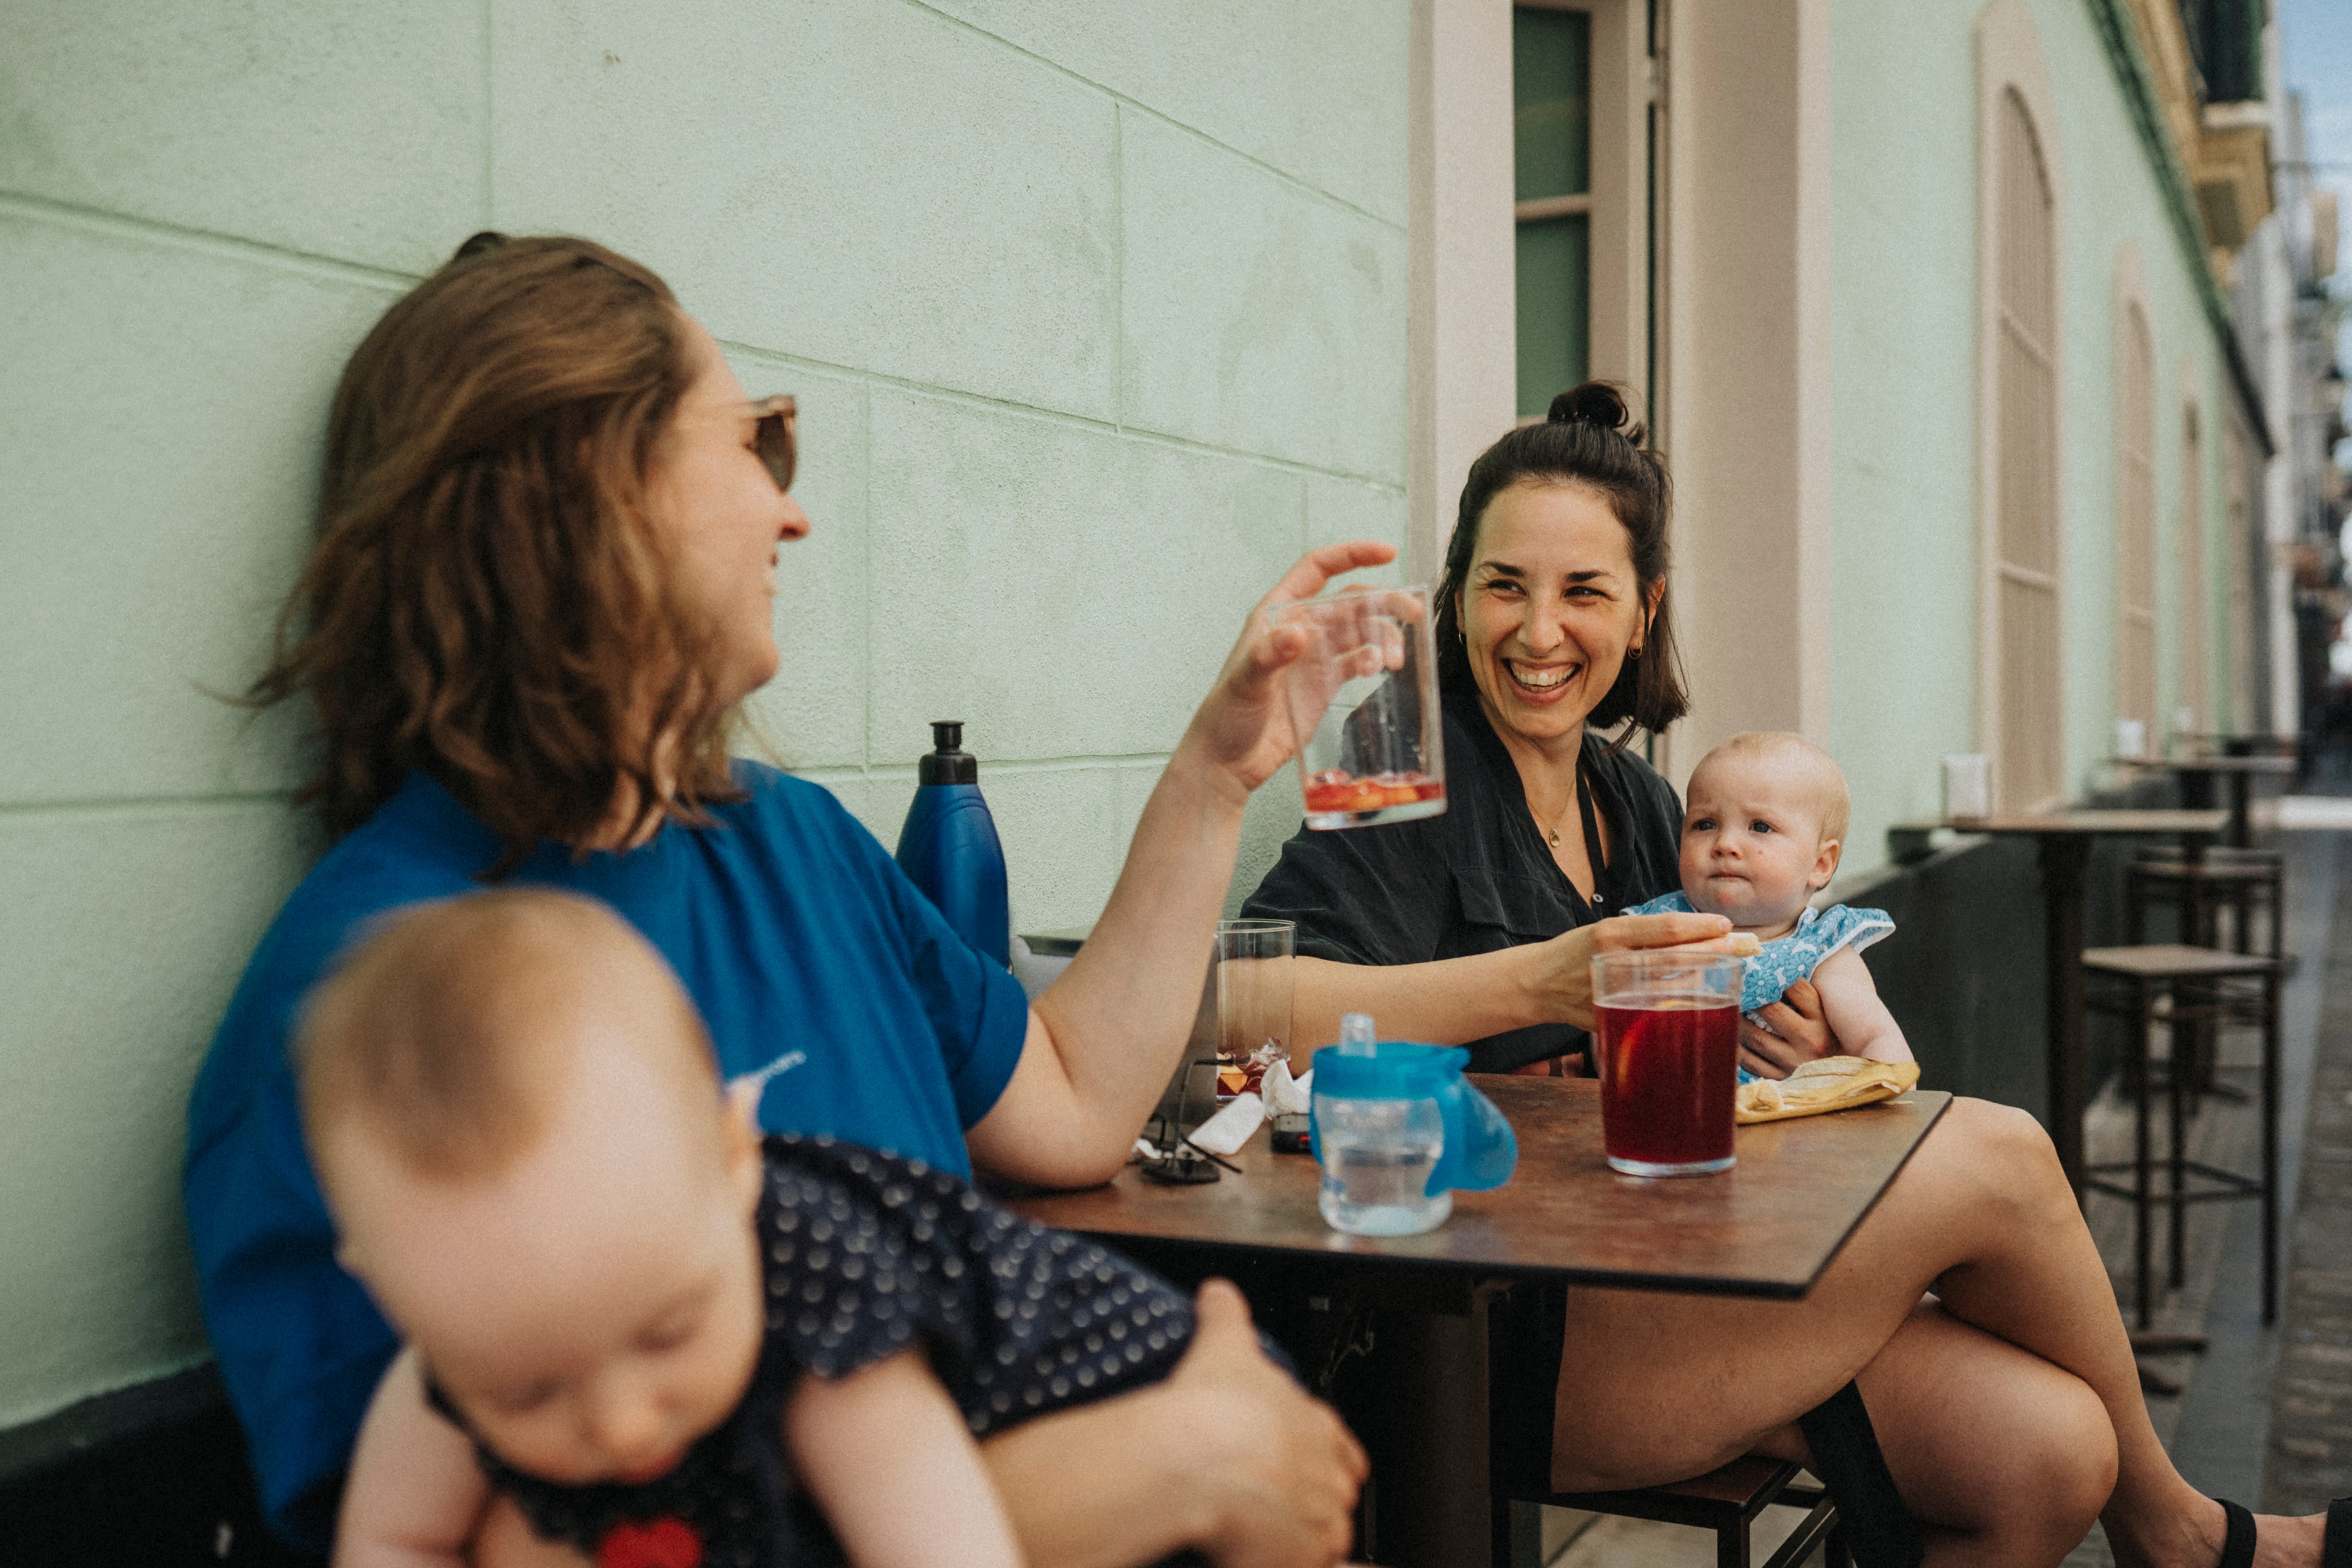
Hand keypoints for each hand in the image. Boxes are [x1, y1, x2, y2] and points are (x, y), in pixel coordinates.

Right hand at [1167, 1280, 1365, 1567]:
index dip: (1321, 1453)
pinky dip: (1285, 1561)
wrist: (1199, 1460)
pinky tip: (1255, 1554)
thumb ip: (1226, 1315)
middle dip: (1308, 1497)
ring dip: (1299, 1535)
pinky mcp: (1302, 1560)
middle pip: (1332, 1492)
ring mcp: (1319, 1519)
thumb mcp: (1222, 1344)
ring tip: (1261, 1534)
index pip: (1339, 1444)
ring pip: (1323, 1535)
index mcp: (1315, 1422)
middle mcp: (1326, 1471)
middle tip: (1268, 1498)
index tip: (1300, 1459)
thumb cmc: (1214, 1406)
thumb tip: (1218, 1292)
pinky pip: (1305, 1565)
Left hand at [1176, 542, 1399, 800]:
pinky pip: (1356, 661)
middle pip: (1349, 601)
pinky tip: (1381, 669)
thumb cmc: (1225, 717)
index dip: (1351, 555)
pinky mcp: (1324, 684)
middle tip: (1412, 612)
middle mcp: (1299, 629)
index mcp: (1277, 614)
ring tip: (1395, 659)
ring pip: (1359, 631)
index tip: (1386, 554)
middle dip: (1383, 601)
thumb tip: (1295, 633)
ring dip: (1383, 637)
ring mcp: (1313, 657)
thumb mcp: (1244, 683)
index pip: (1317, 569)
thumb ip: (1267, 656)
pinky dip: (1373, 660)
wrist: (1228, 762)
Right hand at [1530, 912, 1741, 1031]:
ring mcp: (1615, 993)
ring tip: (1727, 966)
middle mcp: (1613, 962)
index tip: (1724, 924)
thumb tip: (1695, 933)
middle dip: (1715, 951)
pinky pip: (1657, 1010)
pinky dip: (1682, 1001)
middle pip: (1677, 957)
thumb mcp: (1604, 930)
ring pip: (1672, 986)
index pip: (1666, 928)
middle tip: (1742, 946)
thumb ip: (1643, 934)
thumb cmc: (1576, 952)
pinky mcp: (1614, 1017)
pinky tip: (1699, 995)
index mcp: (1610, 934)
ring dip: (1705, 976)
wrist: (1537, 984)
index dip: (1700, 927)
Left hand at [1738, 978, 1834, 1078]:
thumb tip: (1772, 973)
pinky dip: (1737, 1048)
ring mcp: (1795, 1062)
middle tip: (1735, 987)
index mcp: (1823, 1019)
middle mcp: (1810, 1041)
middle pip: (1770, 1011)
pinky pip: (1750, 1062)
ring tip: (1729, 1010)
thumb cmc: (1829, 1039)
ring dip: (1738, 1022)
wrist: (1843, 1078)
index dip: (1773, 976)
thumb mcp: (1824, 1015)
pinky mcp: (1782, 1079)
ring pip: (1755, 1037)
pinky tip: (1732, 1037)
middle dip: (1750, 998)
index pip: (1796, 989)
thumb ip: (1802, 996)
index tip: (1757, 970)